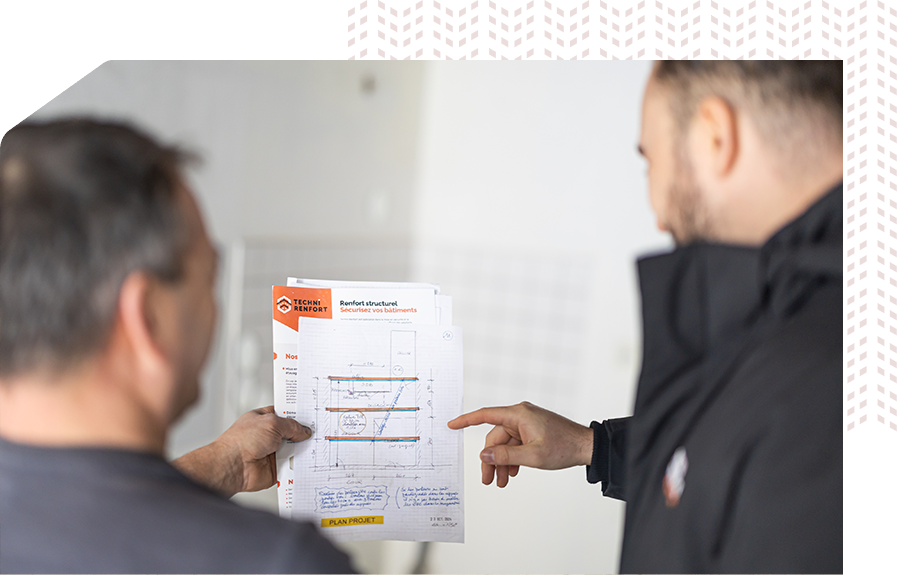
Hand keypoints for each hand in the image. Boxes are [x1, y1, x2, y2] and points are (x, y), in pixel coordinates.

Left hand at [172, 406, 310, 497]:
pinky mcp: (276, 468)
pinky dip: (300, 465)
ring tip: (318, 445)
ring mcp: (272, 452)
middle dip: (304, 433)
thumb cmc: (242, 441)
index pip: (286, 414)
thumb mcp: (271, 423)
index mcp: (264, 419)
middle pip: (293, 433)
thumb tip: (304, 431)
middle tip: (320, 431)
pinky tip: (310, 461)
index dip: (299, 414)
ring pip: (295, 449)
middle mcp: (268, 435)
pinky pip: (293, 466)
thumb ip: (291, 426)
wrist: (232, 466)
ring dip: (303, 449)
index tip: (313, 414)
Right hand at [447, 401, 592, 487]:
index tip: (452, 425)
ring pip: (505, 444)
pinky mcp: (532, 431)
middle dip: (491, 459)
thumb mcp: (532, 456)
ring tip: (502, 481)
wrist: (586, 447)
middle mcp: (520, 415)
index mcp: (519, 414)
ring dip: (502, 462)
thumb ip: (506, 456)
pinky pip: (515, 444)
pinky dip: (512, 458)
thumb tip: (484, 455)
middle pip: (495, 438)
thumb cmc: (564, 446)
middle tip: (489, 480)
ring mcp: (526, 423)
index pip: (485, 415)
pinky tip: (513, 472)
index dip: (466, 420)